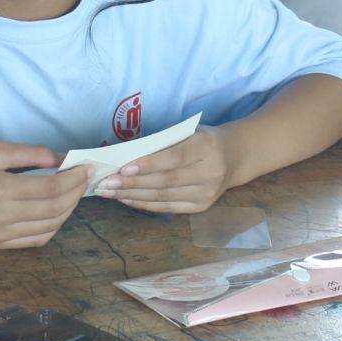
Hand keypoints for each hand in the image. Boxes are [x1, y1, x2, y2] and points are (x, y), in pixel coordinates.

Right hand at [0, 143, 88, 249]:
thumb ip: (31, 153)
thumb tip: (64, 160)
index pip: (50, 189)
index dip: (74, 179)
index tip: (86, 167)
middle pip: (54, 209)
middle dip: (76, 193)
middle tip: (83, 178)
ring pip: (50, 227)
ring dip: (67, 209)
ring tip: (72, 192)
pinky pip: (36, 239)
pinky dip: (53, 225)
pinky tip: (55, 210)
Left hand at [93, 127, 232, 214]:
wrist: (234, 157)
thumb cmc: (202, 140)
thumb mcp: (188, 132)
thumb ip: (162, 142)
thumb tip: (124, 153)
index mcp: (207, 148)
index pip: (175, 158)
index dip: (149, 164)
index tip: (123, 167)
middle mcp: (210, 173)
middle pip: (166, 181)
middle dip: (133, 183)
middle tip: (107, 182)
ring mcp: (206, 194)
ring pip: (163, 197)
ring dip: (133, 195)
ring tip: (109, 192)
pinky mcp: (200, 207)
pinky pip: (167, 207)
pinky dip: (143, 204)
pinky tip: (125, 198)